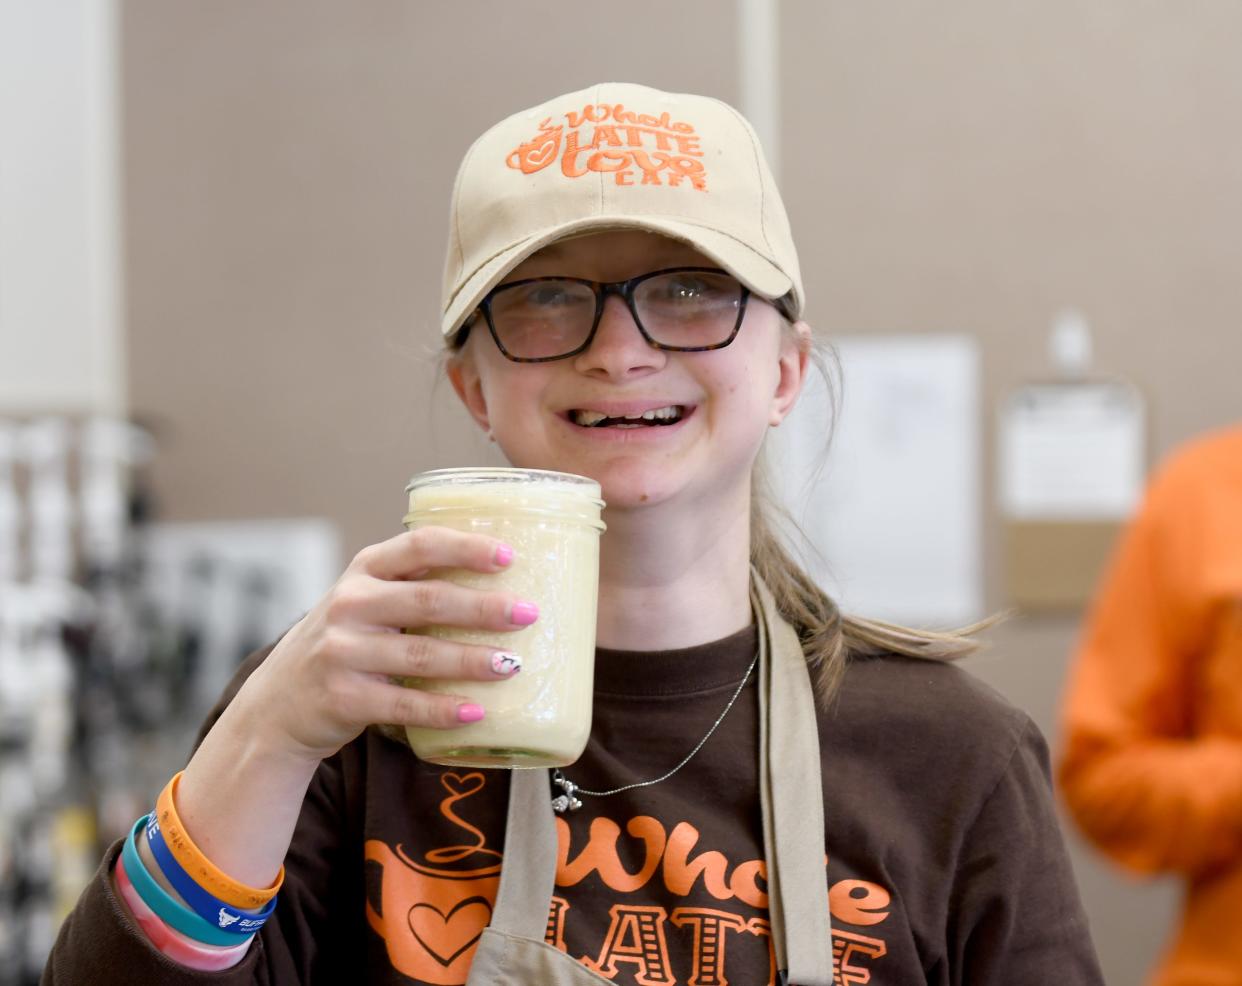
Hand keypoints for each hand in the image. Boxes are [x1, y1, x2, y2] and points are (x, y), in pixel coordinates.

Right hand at [233, 527, 535, 762]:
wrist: (279, 704)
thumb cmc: (346, 642)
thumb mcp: (367, 601)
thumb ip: (415, 586)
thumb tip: (507, 581)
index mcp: (364, 570)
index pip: (418, 546)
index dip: (465, 548)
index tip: (508, 556)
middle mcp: (350, 605)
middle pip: (427, 600)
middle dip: (483, 607)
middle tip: (528, 613)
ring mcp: (342, 652)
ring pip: (419, 655)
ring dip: (470, 660)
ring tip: (513, 665)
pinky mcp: (342, 699)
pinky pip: (403, 705)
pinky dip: (443, 709)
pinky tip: (477, 712)